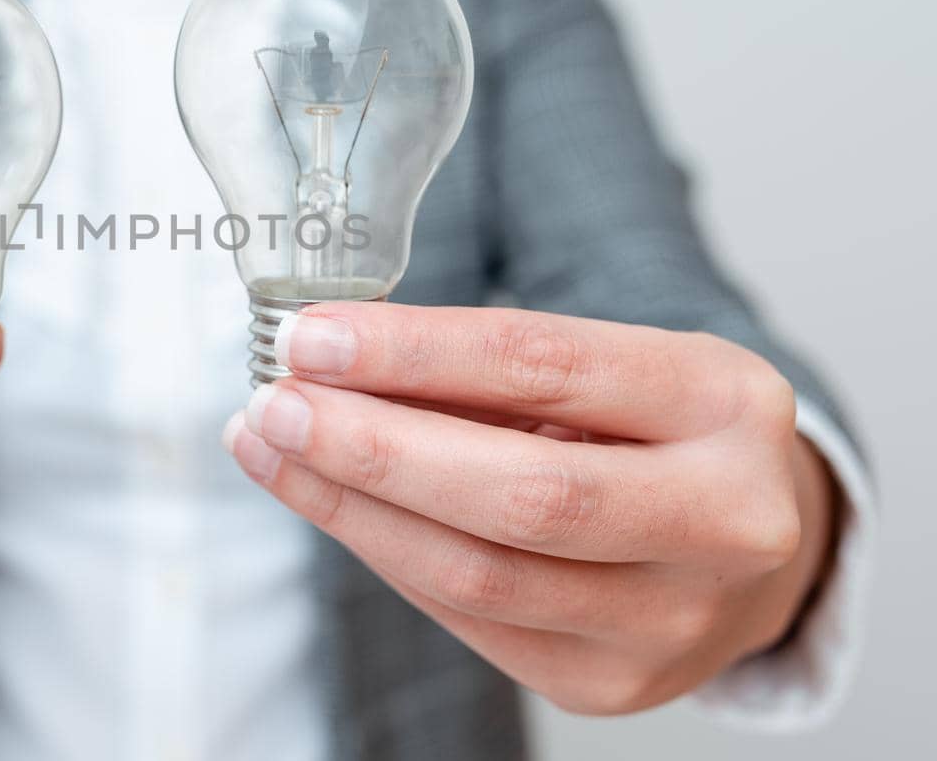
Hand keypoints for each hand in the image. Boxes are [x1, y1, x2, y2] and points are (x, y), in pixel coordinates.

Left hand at [222, 303, 836, 713]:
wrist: (751, 545)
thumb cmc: (660, 433)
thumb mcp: (606, 366)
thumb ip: (483, 366)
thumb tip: (329, 358)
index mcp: (725, 402)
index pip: (547, 364)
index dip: (415, 353)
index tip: (312, 338)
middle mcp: (724, 520)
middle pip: (520, 494)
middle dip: (372, 448)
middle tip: (274, 405)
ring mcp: (673, 621)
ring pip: (477, 574)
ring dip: (350, 508)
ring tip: (270, 448)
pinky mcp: (610, 683)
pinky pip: (464, 619)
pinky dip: (383, 551)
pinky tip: (330, 503)